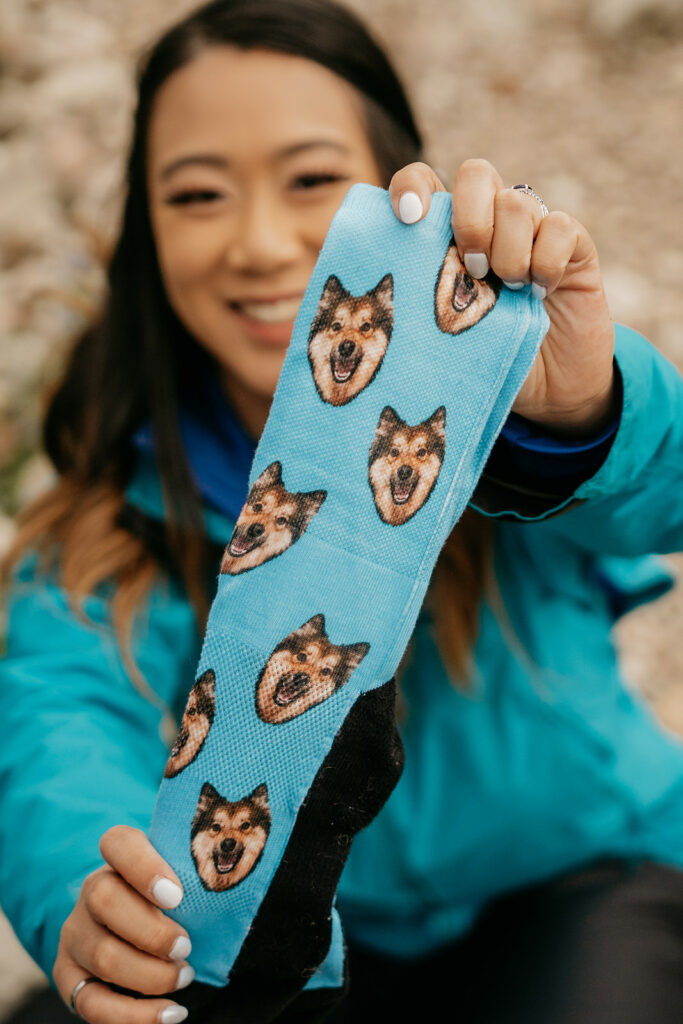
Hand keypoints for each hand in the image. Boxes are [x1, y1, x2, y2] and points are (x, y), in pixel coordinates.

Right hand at [53, 826, 193, 1022]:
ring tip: (184, 977)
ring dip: (151, 975)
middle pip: (105, 900)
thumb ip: (197, 880)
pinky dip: (135, 1015)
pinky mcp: (69, 975)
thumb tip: (238, 887)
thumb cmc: (172, 901)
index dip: (144, 866)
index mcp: (118, 860)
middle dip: (152, 931)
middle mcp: (91, 892)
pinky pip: (92, 1002)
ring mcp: (76, 934)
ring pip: (103, 956)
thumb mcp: (181, 881)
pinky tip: (172, 1013)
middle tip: (186, 948)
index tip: (177, 896)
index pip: (118, 843)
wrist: (136, 931)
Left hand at [388, 160, 616, 439]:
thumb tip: (335, 312)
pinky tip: (540, 292)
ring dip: (509, 250)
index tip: (405, 216)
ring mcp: (532, 230)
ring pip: (518, 201)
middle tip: (469, 268)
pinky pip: (561, 227)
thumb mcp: (432, 341)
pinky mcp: (573, 247)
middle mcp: (488, 222)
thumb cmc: (478, 363)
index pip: (423, 183)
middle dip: (469, 216)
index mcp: (445, 236)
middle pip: (476, 174)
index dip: (412, 186)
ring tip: (508, 292)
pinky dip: (547, 259)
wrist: (546, 394)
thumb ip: (401, 313)